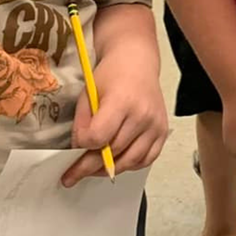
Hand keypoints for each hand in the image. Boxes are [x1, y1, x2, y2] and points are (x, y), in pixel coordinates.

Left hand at [62, 56, 170, 186]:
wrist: (136, 62)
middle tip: (73, 173)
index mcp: (122, 101)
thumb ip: (82, 123)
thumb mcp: (88, 94)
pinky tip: (117, 162)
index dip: (82, 144)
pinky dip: (130, 165)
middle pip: (112, 153)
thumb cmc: (112, 74)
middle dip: (88, 166)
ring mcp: (155, 125)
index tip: (75, 144)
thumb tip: (80, 149)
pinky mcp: (162, 131)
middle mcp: (142, 115)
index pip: (98, 137)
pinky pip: (147, 159)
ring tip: (93, 170)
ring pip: (130, 161)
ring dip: (108, 170)